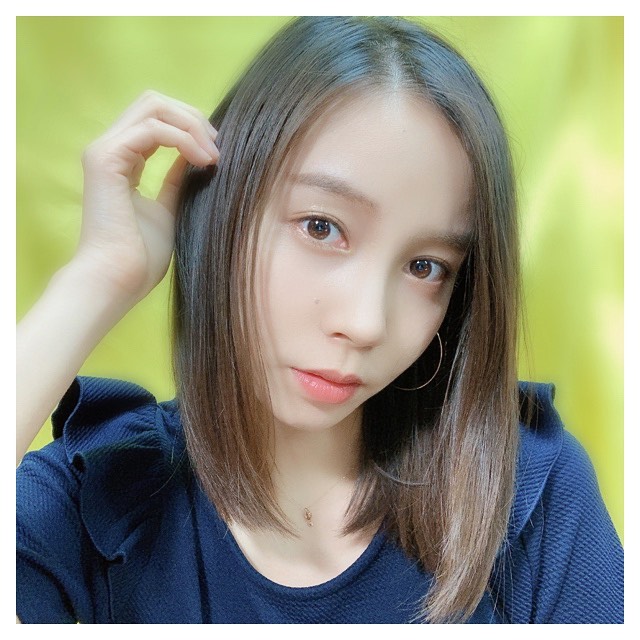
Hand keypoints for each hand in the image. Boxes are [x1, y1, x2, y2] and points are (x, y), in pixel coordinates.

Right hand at [74, 90, 218, 303]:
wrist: (118, 279)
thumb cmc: (141, 256)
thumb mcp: (168, 210)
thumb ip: (176, 180)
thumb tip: (196, 159)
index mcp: (122, 160)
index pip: (156, 119)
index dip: (191, 127)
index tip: (217, 153)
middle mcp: (110, 149)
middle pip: (154, 102)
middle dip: (193, 118)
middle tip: (218, 147)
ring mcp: (105, 150)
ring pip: (153, 106)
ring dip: (192, 126)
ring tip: (214, 156)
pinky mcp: (106, 158)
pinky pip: (153, 129)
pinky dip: (184, 139)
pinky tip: (203, 161)